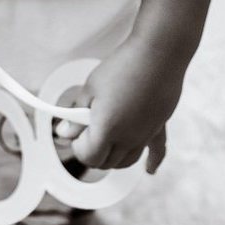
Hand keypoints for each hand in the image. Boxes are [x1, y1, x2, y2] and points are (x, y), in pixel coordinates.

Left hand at [58, 36, 185, 173]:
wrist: (157, 53)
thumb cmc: (121, 67)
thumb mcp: (90, 88)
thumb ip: (76, 116)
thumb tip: (64, 133)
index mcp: (107, 129)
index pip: (89, 156)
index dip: (79, 148)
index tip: (75, 133)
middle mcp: (128, 138)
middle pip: (108, 162)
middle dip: (93, 153)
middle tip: (85, 135)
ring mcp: (146, 134)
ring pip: (128, 160)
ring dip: (114, 158)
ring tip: (105, 146)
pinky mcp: (159, 126)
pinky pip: (157, 151)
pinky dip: (153, 162)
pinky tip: (149, 170)